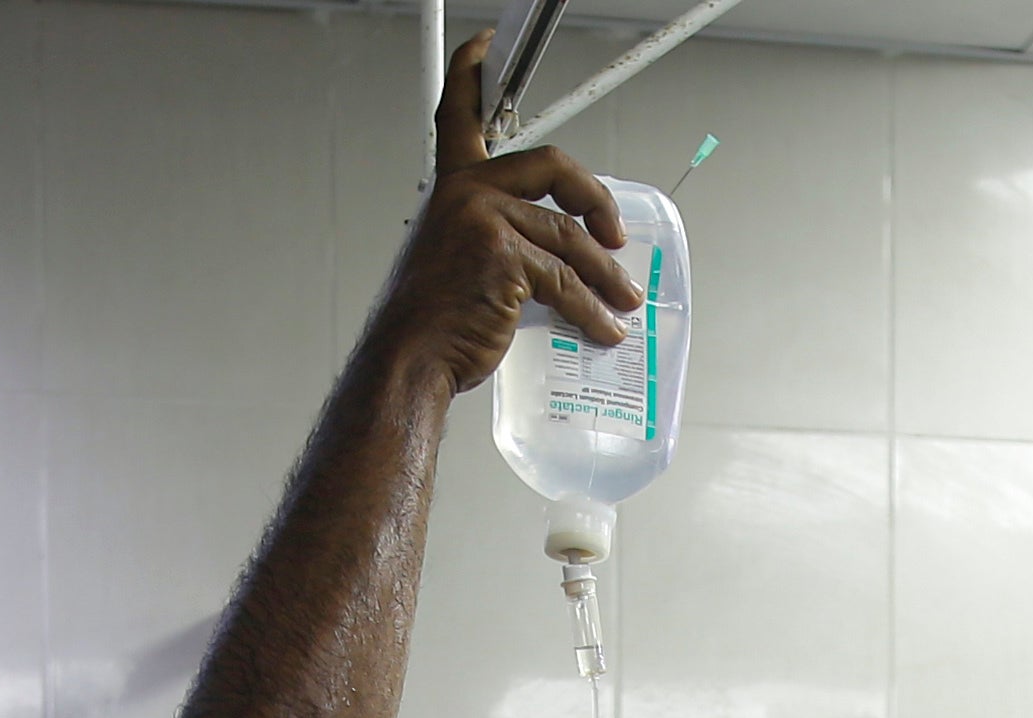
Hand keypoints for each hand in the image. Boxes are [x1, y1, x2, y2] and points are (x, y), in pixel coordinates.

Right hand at [385, 39, 644, 397]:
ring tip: (621, 299)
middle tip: (613, 234)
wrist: (410, 358)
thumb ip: (494, 238)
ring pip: (570, 238)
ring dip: (605, 274)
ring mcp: (487, 221)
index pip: (459, 113)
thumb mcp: (455, 260)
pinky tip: (602, 326)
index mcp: (453, 188)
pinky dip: (592, 309)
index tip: (485, 43)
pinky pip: (567, 281)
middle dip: (596, 199)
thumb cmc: (432, 319)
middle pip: (552, 166)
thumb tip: (550, 258)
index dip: (471, 71)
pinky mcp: (507, 257)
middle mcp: (467, 193)